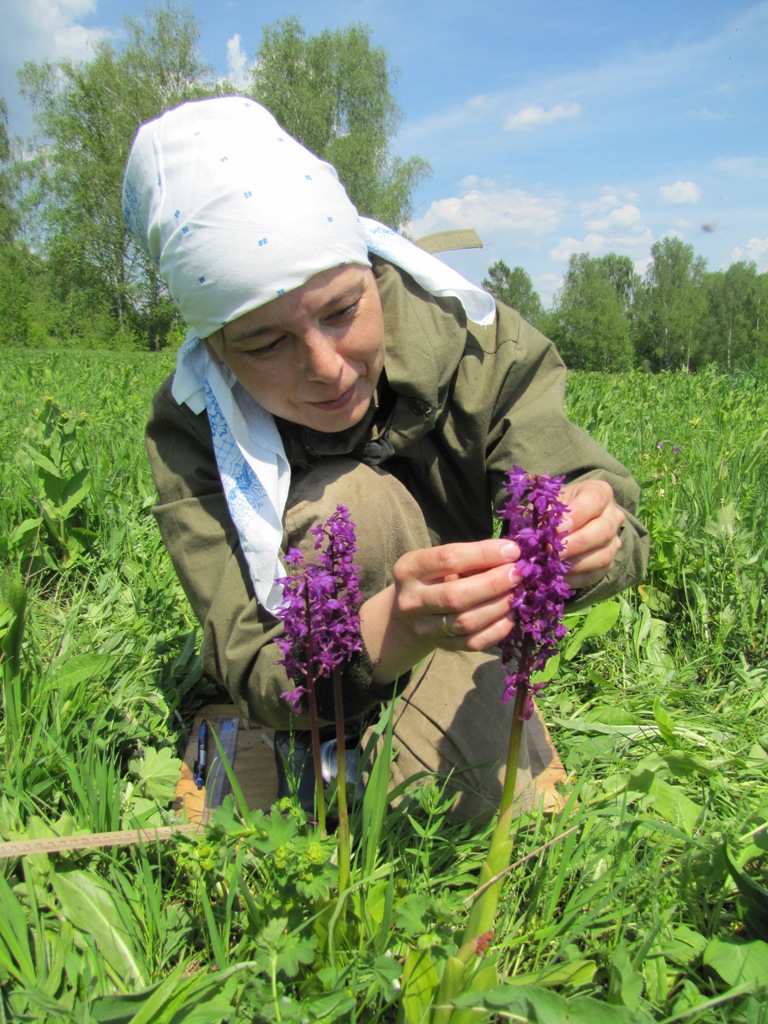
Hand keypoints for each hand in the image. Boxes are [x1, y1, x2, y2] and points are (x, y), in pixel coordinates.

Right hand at [360, 538, 520, 682]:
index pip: (448, 559)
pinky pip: (474, 642)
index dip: (484, 554)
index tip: (512, 550)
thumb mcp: (443, 560)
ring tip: (517, 592)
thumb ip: (473, 556)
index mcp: (409, 569)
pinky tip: (509, 614)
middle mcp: (411, 601)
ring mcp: (424, 628)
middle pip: (456, 595)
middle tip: (518, 574)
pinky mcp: (442, 646)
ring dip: (499, 606)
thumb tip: (512, 555)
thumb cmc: (435, 577)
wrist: (411, 611)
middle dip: (493, 583)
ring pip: (466, 622)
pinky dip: (497, 629)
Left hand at [558, 479, 624, 590]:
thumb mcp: (549, 503)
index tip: (557, 528)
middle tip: (551, 551)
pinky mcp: (608, 565)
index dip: (577, 515)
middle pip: (602, 531)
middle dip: (575, 544)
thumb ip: (547, 513)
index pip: (594, 500)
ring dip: (575, 564)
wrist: (565, 525)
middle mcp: (613, 516)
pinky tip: (555, 576)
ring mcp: (614, 542)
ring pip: (602, 556)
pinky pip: (594, 574)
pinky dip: (573, 577)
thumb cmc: (555, 509)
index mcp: (600, 493)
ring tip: (551, 565)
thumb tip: (542, 532)